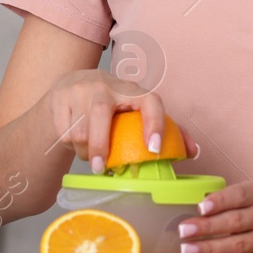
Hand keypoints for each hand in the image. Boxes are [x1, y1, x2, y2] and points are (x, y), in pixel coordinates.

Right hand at [45, 69, 196, 173]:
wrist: (70, 84)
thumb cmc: (111, 104)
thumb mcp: (134, 110)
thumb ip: (165, 129)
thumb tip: (193, 152)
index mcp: (131, 89)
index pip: (150, 100)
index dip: (155, 123)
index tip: (155, 149)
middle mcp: (105, 85)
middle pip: (101, 114)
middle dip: (101, 145)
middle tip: (101, 168)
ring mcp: (79, 90)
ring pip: (80, 130)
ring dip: (86, 151)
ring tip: (91, 155)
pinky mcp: (59, 99)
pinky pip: (64, 133)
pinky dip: (71, 146)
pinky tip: (76, 142)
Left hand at [178, 182, 252, 252]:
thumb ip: (233, 200)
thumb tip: (196, 209)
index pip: (239, 195)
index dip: (219, 201)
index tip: (201, 207)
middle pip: (234, 222)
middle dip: (206, 227)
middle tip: (183, 231)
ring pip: (237, 246)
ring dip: (209, 249)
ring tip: (186, 250)